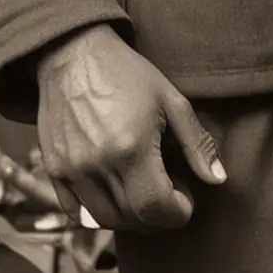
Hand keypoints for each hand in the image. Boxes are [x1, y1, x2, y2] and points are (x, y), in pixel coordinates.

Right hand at [36, 23, 225, 229]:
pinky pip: (75, 212)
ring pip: (103, 219)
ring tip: (143, 191)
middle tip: (169, 191)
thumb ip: (197, 144)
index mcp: (131, 148)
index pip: (156, 208)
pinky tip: (114, 192)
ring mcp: (71, 169)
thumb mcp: (171, 100)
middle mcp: (97, 164)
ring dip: (130, 217)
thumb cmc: (127, 73)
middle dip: (158, 215)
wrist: (74, 53)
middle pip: (132, 219)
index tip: (186, 197)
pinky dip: (98, 213)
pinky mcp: (54, 168)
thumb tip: (217, 180)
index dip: (178, 212)